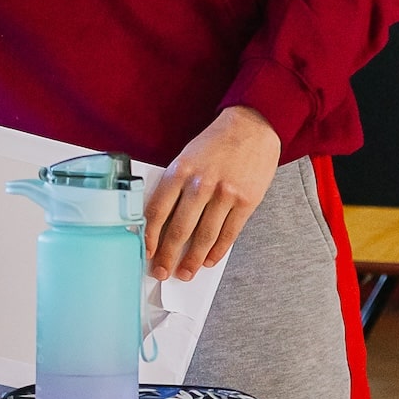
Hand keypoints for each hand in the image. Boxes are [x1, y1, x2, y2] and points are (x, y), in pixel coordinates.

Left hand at [142, 105, 279, 281]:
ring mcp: (225, 194)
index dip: (149, 236)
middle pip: (179, 229)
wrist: (253, 126)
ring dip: (193, 260)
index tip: (146, 252)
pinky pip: (229, 234)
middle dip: (168, 255)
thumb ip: (175, 185)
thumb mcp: (187, 156)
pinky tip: (209, 260)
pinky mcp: (247, 202)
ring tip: (185, 273)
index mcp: (180, 170)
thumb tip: (162, 221)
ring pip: (204, 237)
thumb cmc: (216, 142)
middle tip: (162, 271)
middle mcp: (200, 183)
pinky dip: (217, 251)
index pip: (157, 211)